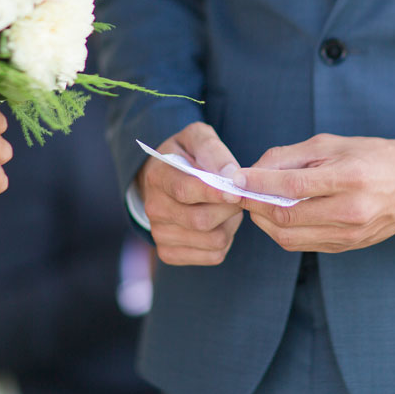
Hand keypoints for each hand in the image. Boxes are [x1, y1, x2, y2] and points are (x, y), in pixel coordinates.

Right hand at [136, 122, 242, 265]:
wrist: (164, 181)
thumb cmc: (186, 156)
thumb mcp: (196, 138)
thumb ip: (212, 149)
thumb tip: (230, 175)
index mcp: (157, 176)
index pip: (184, 190)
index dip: (212, 193)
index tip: (236, 191)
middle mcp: (154, 208)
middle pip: (200, 220)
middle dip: (229, 209)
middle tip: (239, 196)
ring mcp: (160, 233)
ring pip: (213, 240)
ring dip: (230, 224)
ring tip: (227, 208)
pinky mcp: (170, 253)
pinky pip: (213, 255)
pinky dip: (226, 240)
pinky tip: (219, 224)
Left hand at [232, 134, 394, 252]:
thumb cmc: (372, 156)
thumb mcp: (332, 144)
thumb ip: (290, 156)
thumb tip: (252, 170)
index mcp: (348, 178)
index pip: (291, 186)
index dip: (257, 184)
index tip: (234, 179)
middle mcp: (350, 211)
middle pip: (286, 217)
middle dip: (254, 205)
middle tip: (239, 193)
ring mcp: (350, 234)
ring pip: (289, 237)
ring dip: (264, 222)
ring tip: (256, 204)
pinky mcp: (347, 247)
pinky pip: (302, 245)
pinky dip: (282, 232)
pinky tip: (276, 216)